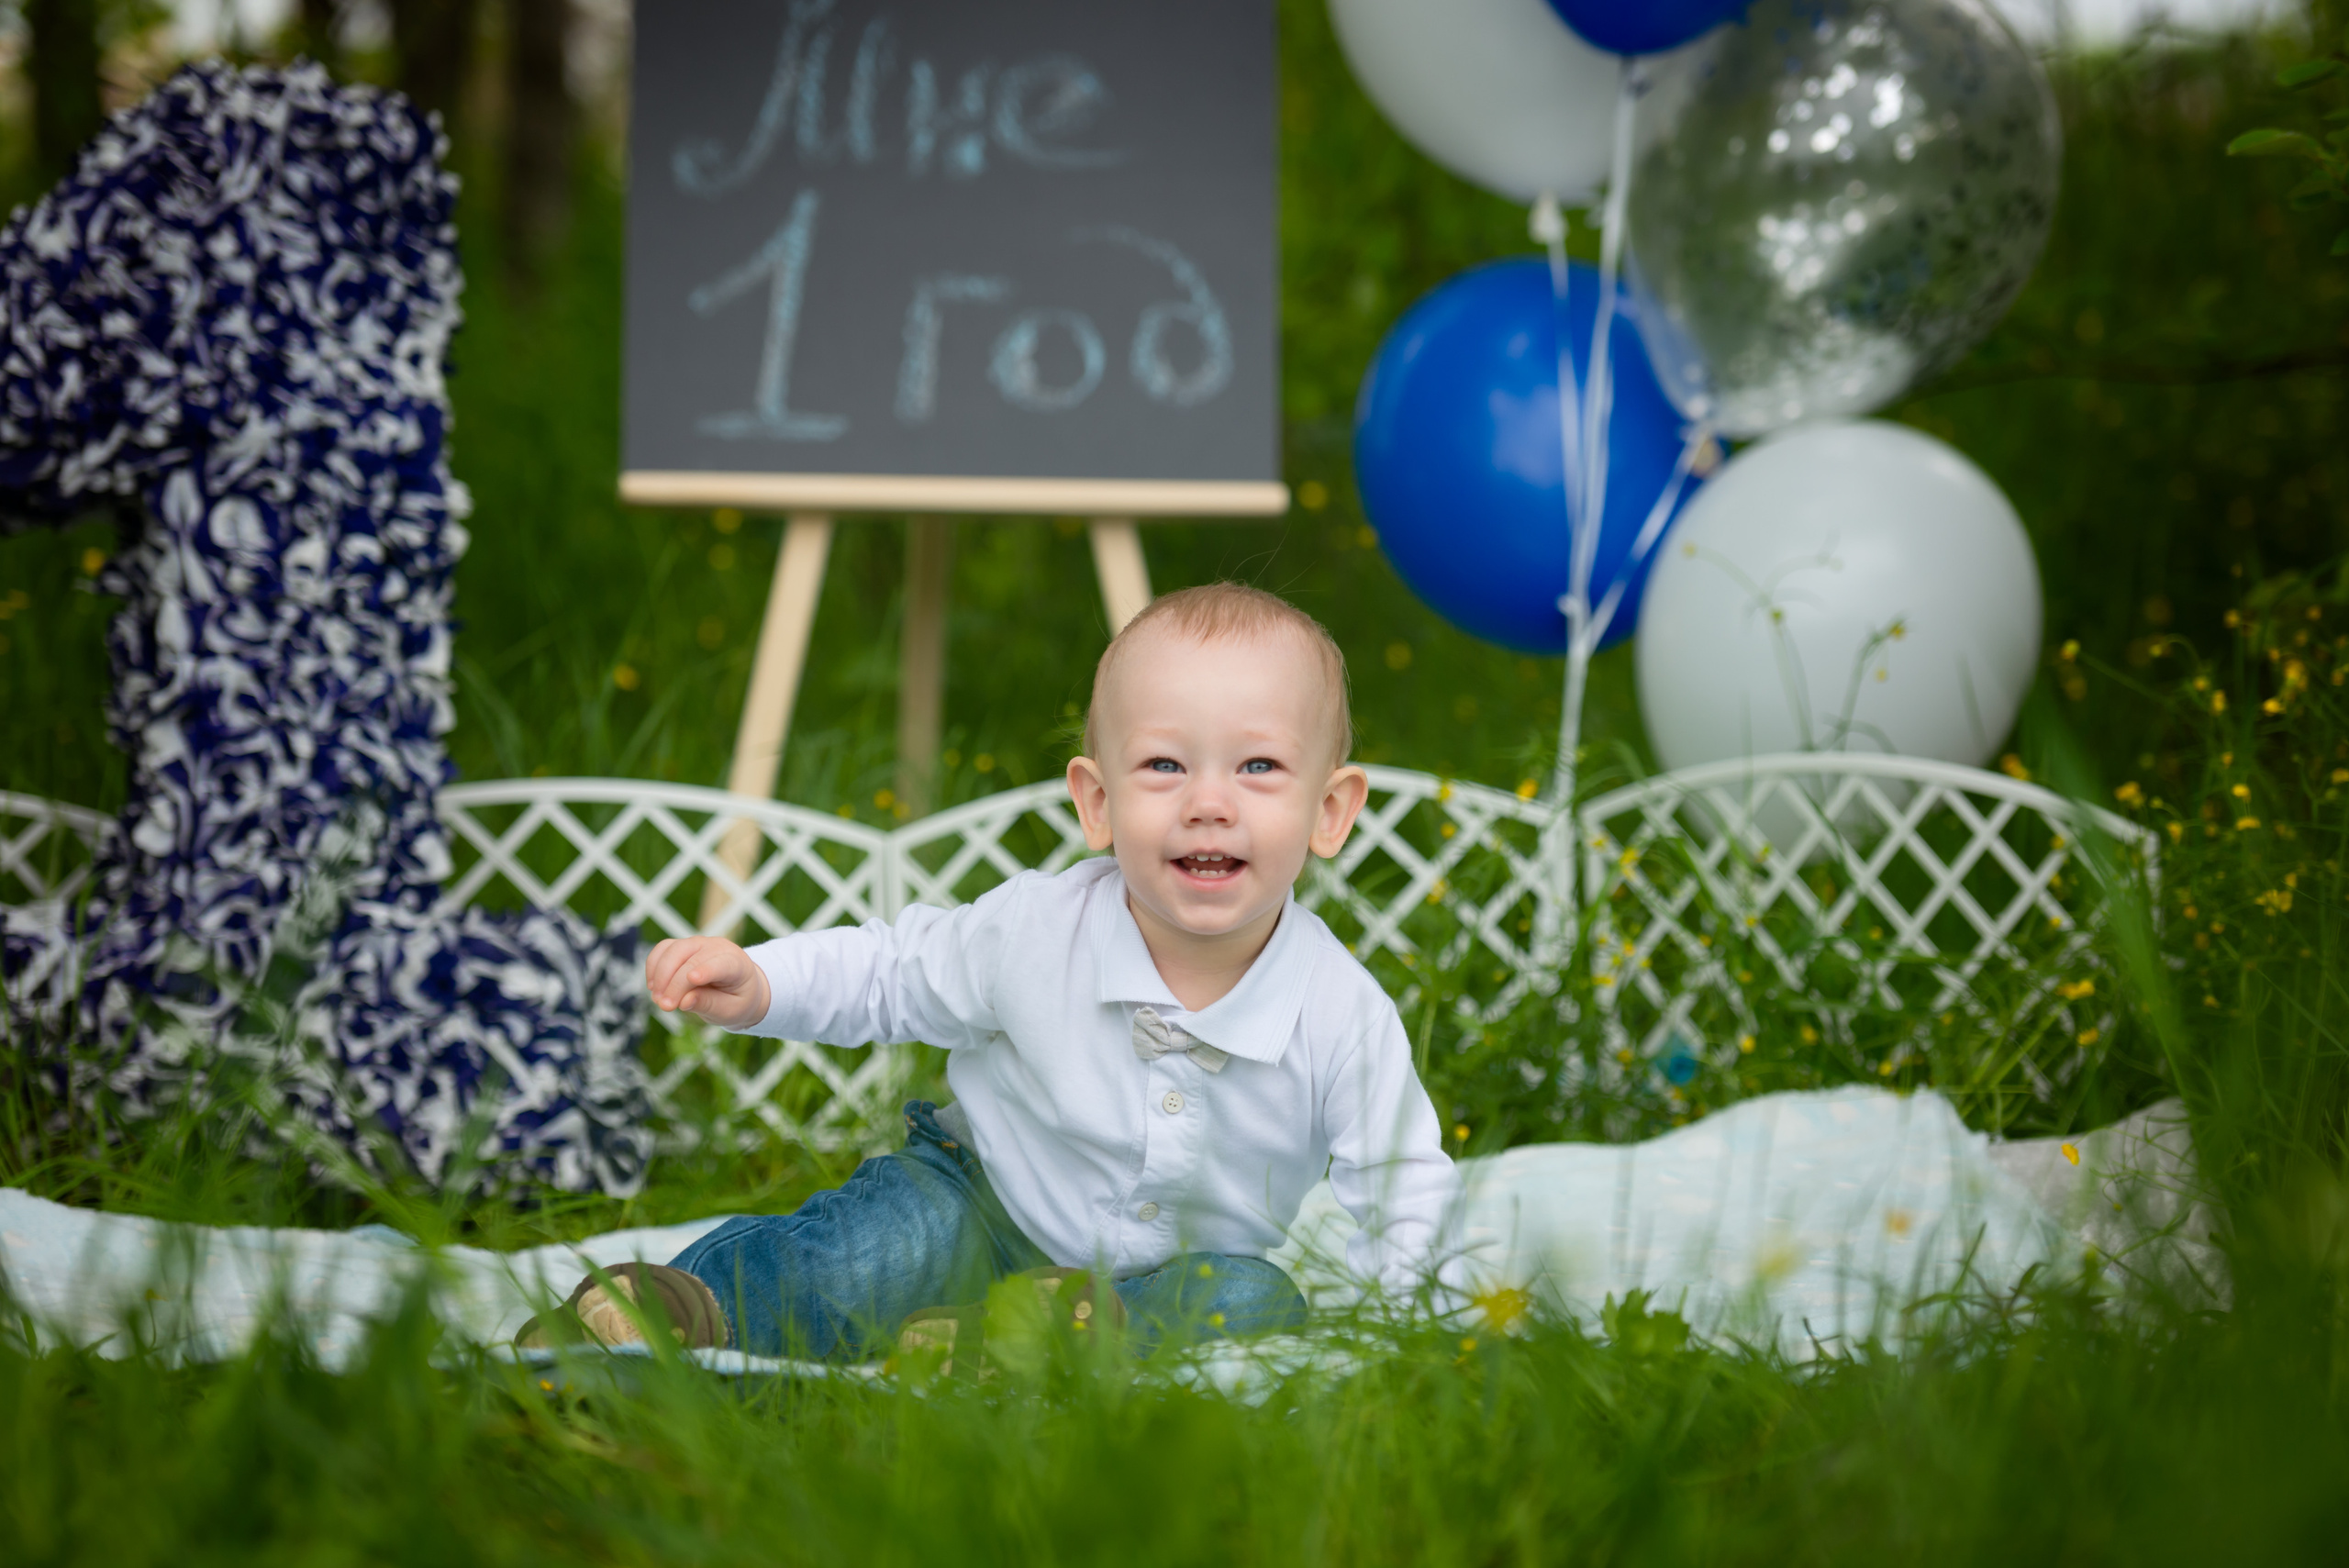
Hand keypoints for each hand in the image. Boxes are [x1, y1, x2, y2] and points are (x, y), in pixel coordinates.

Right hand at [645, 936, 772, 1030]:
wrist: (738, 987)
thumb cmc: (736, 1000)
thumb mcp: (730, 1010)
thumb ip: (709, 1005)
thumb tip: (684, 1001)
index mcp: (737, 963)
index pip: (721, 963)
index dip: (706, 970)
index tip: (692, 980)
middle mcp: (718, 947)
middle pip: (691, 958)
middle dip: (674, 983)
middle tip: (664, 1006)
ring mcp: (699, 943)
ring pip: (673, 950)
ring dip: (660, 975)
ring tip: (658, 999)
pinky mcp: (683, 946)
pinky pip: (663, 949)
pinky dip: (653, 966)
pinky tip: (653, 986)